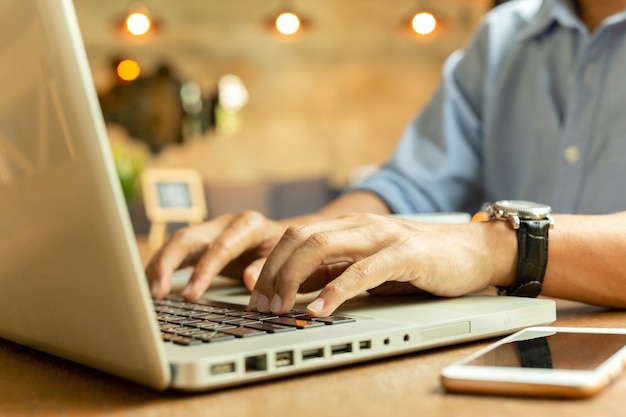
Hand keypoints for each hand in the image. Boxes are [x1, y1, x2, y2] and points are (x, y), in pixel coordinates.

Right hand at [146, 210, 284, 298]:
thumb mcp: (283, 259)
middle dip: (168, 264)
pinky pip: (176, 252)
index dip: (203, 271)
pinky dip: (161, 267)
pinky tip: (150, 285)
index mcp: (249, 225)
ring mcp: (211, 230)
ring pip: (176, 242)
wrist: (285, 237)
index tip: (190, 296)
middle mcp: (225, 223)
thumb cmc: (284, 250)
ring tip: (148, 293)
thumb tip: (248, 280)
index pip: (221, 247)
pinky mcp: (201, 242)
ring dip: (158, 266)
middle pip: (188, 237)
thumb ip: (266, 268)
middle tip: (156, 293)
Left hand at [249, 213, 514, 316]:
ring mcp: (382, 236)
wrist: (471, 250)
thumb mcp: (367, 265)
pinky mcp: (405, 254)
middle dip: (272, 271)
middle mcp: (358, 226)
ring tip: (280, 306)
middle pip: (299, 237)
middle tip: (260, 304)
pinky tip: (320, 309)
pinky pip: (363, 270)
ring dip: (293, 277)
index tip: (254, 295)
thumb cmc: (418, 260)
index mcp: (347, 227)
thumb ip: (334, 272)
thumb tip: (295, 290)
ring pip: (322, 246)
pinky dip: (336, 290)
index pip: (294, 236)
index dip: (268, 264)